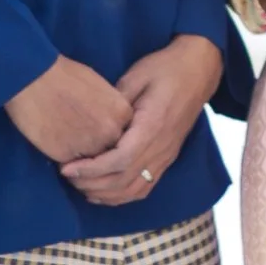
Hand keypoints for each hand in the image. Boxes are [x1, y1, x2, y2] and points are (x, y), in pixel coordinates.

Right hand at [4, 54, 129, 162]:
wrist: (35, 78)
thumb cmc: (65, 75)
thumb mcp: (99, 87)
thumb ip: (109, 108)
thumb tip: (107, 121)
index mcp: (122, 113)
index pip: (123, 133)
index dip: (107, 130)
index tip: (94, 124)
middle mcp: (110, 133)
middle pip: (109, 149)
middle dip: (97, 145)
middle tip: (79, 134)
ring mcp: (90, 147)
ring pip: (91, 161)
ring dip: (82, 156)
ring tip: (66, 139)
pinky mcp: (66, 157)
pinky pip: (70, 165)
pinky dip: (64, 158)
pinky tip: (55, 141)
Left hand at [59, 34, 225, 208]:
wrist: (198, 70)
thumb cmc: (165, 68)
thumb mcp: (136, 76)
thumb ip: (113, 100)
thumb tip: (89, 121)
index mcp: (152, 126)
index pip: (119, 160)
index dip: (91, 170)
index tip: (67, 168)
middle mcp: (161, 147)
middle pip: (124, 181)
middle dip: (92, 184)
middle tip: (67, 177)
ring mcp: (166, 155)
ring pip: (135, 190)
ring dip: (106, 194)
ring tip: (80, 187)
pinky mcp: (167, 158)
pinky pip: (145, 187)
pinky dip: (123, 196)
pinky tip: (104, 193)